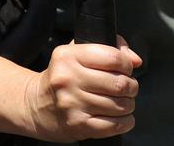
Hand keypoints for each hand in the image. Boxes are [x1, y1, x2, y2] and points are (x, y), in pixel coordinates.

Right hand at [23, 37, 140, 140]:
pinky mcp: (78, 125)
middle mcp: (68, 79)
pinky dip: (125, 122)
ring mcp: (72, 104)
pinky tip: (120, 117)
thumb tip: (135, 60)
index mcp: (68, 56)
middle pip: (119, 83)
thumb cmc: (63, 77)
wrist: (37, 105)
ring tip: (122, 102)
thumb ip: (109, 48)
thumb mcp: (77, 53)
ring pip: (120, 105)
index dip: (126, 64)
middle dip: (131, 86)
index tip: (126, 69)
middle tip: (128, 87)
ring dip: (128, 105)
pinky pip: (114, 125)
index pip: (112, 57)